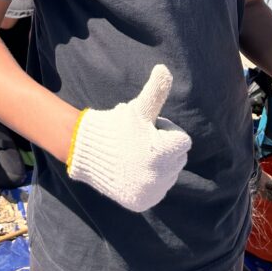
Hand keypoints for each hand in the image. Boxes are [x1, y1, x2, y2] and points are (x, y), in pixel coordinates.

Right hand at [66, 65, 190, 212]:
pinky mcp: (143, 203)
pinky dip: (150, 181)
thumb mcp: (138, 109)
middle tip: (140, 142)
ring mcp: (152, 192)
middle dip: (164, 148)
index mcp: (163, 152)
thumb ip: (156, 91)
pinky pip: (158, 189)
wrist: (88, 152)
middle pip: (178, 157)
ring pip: (169, 174)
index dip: (165, 131)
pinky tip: (133, 171)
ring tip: (135, 156)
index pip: (183, 140)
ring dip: (158, 164)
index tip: (147, 130)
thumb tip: (164, 68)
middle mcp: (160, 176)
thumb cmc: (117, 126)